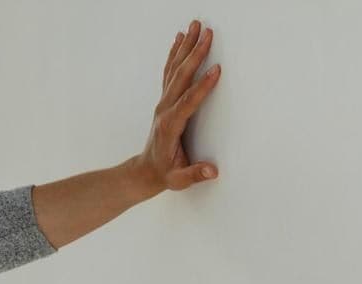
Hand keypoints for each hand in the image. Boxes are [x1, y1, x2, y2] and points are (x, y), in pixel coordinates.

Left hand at [135, 19, 221, 193]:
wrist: (145, 171)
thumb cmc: (164, 174)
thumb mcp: (178, 180)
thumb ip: (194, 174)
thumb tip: (212, 172)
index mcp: (170, 126)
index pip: (188, 103)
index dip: (202, 87)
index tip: (216, 69)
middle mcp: (164, 110)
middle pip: (181, 78)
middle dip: (195, 54)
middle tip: (208, 33)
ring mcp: (163, 103)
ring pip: (175, 70)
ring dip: (186, 47)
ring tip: (196, 26)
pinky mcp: (165, 100)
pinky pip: (170, 72)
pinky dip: (175, 54)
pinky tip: (180, 39)